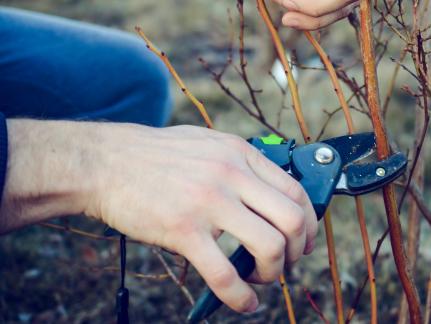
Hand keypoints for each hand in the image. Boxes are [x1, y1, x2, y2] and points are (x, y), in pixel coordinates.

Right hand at [0, 120, 317, 312]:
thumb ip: (239, 163)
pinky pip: (224, 274)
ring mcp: (209, 202)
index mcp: (241, 154)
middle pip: (293, 220)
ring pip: (269, 246)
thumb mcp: (208, 143)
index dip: (309, 223)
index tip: (304, 240)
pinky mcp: (183, 230)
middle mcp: (232, 175)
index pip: (296, 191)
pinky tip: (244, 303)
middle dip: (298, 251)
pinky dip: (241, 297)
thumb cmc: (155, 155)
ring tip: (262, 279)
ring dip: (275, 272)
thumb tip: (268, 190)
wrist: (104, 162)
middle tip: (287, 264)